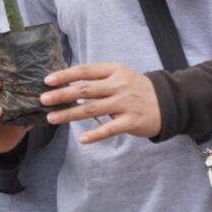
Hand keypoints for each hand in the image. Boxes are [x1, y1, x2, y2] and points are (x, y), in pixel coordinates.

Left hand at [43, 63, 161, 143]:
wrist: (168, 101)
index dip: (65, 75)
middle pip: (85, 90)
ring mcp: (125, 103)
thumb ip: (97, 78)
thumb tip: (67, 83)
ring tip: (52, 118)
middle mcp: (118, 85)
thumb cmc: (136, 88)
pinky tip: (82, 139)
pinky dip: (95, 134)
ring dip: (70, 114)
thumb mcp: (119, 75)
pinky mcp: (131, 121)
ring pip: (92, 109)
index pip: (85, 71)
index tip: (48, 80)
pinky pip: (110, 129)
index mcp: (114, 71)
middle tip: (43, 99)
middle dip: (62, 94)